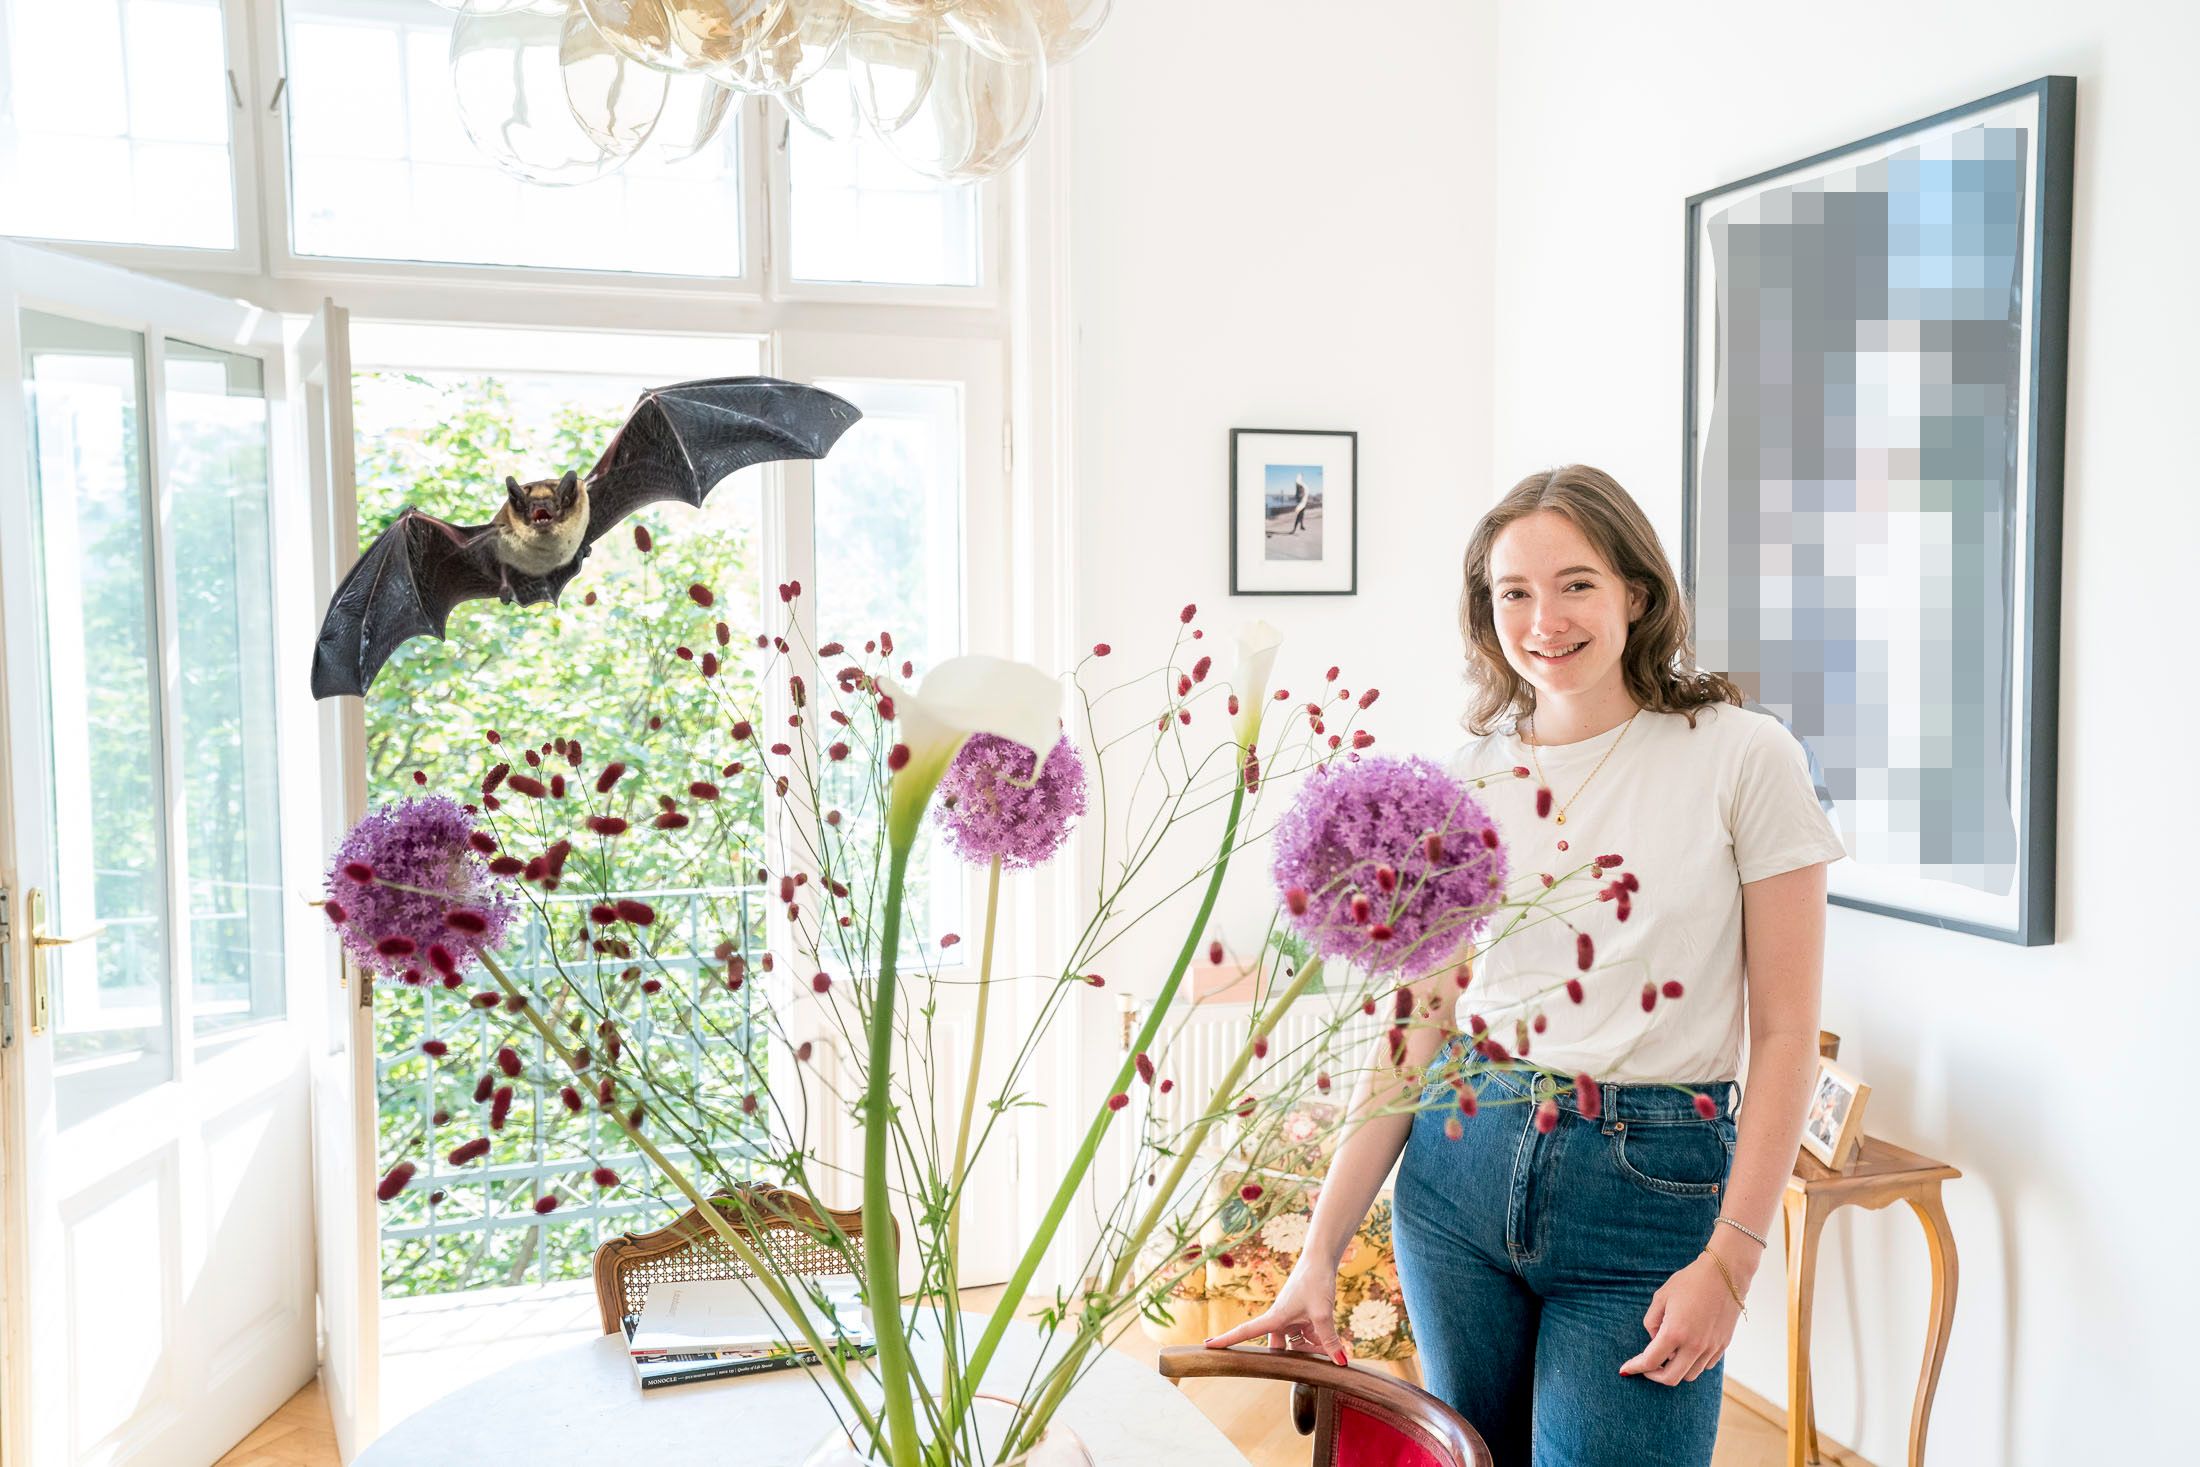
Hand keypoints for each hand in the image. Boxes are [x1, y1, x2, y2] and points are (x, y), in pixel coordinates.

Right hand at [1201, 1265, 1348, 1366]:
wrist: (1322, 1258)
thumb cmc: (1315, 1280)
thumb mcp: (1322, 1313)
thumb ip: (1329, 1339)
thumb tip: (1340, 1362)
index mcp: (1275, 1318)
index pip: (1246, 1332)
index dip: (1227, 1340)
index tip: (1208, 1346)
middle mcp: (1280, 1319)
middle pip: (1278, 1347)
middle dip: (1290, 1360)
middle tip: (1299, 1375)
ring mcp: (1293, 1318)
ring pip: (1297, 1344)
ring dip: (1311, 1351)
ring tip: (1330, 1359)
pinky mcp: (1304, 1316)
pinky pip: (1308, 1336)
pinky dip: (1319, 1343)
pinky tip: (1335, 1349)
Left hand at [1616, 1253, 1740, 1385]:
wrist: (1725, 1275)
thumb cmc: (1690, 1282)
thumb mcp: (1661, 1297)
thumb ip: (1652, 1322)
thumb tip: (1654, 1341)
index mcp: (1675, 1333)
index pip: (1650, 1361)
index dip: (1635, 1368)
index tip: (1625, 1370)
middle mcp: (1694, 1346)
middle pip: (1670, 1378)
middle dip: (1654, 1375)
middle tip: (1645, 1366)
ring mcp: (1711, 1348)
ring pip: (1689, 1375)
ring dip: (1674, 1370)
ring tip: (1667, 1354)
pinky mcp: (1723, 1346)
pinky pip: (1705, 1366)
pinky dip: (1692, 1364)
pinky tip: (1685, 1349)